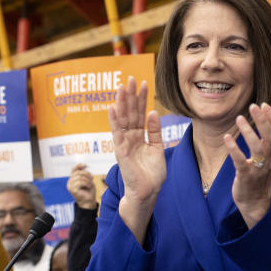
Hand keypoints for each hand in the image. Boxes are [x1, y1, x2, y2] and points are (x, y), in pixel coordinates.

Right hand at [67, 164, 96, 209]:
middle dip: (87, 174)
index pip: (74, 169)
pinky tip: (89, 186)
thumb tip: (84, 165)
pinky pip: (80, 182)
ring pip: (80, 177)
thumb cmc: (89, 191)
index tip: (85, 165)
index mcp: (72, 179)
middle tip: (92, 178)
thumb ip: (84, 173)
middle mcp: (70, 182)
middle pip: (78, 172)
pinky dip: (87, 183)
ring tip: (90, 184)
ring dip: (88, 180)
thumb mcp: (88, 180)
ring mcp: (70, 186)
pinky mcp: (72, 189)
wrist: (89, 201)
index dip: (79, 166)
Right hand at [109, 77, 165, 241]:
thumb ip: (155, 131)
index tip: (145, 83)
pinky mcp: (121, 151)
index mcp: (140, 136)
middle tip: (132, 78)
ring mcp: (124, 144)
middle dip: (131, 96)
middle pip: (130, 113)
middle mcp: (130, 138)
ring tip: (121, 87)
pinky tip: (112, 108)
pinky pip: (117, 133)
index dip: (142, 99)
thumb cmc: (151, 174)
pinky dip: (114, 121)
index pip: (140, 113)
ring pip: (122, 119)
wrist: (147, 192)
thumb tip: (153, 113)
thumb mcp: (158, 148)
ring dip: (121, 103)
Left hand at [224, 103, 270, 228]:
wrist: (255, 201)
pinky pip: (240, 161)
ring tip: (239, 118)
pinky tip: (227, 137)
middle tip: (253, 106)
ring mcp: (259, 169)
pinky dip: (233, 149)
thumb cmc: (261, 174)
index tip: (265, 105)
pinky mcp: (246, 177)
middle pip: (270, 138)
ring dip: (248, 132)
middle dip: (263, 121)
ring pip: (257, 148)